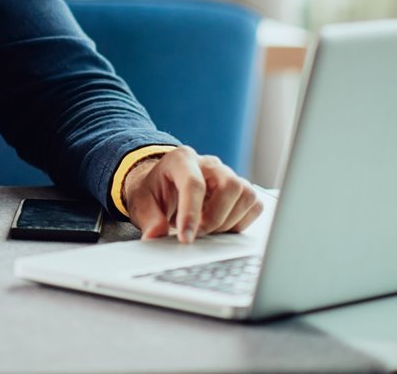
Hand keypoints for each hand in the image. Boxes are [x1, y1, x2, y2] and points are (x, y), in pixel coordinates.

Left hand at [121, 146, 262, 242]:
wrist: (162, 185)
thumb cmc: (153, 191)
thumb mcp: (142, 203)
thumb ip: (149, 220)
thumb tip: (155, 236)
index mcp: (181, 159)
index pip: (194, 183)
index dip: (191, 214)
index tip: (186, 238)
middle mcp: (208, 163)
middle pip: (229, 186)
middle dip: (215, 218)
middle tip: (198, 234)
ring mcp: (227, 174)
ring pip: (246, 195)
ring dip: (229, 221)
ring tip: (208, 230)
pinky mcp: (239, 189)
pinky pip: (254, 205)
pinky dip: (241, 221)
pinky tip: (221, 227)